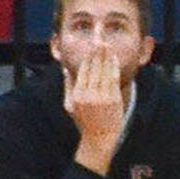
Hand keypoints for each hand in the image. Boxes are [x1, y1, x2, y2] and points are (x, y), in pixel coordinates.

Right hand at [63, 49, 124, 168]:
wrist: (99, 139)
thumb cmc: (84, 121)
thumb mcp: (71, 105)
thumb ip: (68, 86)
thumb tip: (65, 69)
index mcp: (77, 95)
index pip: (82, 70)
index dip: (87, 57)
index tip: (90, 47)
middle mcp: (88, 94)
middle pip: (93, 68)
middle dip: (96, 52)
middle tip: (99, 39)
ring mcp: (101, 97)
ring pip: (103, 71)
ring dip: (106, 56)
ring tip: (107, 45)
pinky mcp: (113, 99)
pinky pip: (113, 78)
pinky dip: (113, 67)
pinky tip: (114, 59)